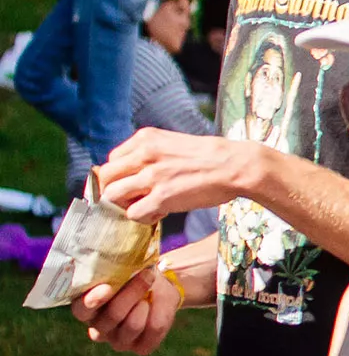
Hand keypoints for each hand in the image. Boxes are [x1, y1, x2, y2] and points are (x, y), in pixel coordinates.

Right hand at [77, 259, 184, 355]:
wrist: (158, 288)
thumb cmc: (133, 276)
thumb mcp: (125, 269)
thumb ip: (119, 272)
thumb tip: (124, 269)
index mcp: (85, 309)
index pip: (82, 310)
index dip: (93, 300)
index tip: (107, 286)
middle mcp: (98, 328)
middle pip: (113, 315)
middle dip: (132, 292)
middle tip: (146, 276)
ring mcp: (117, 341)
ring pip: (133, 326)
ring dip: (146, 304)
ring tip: (150, 293)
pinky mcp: (140, 348)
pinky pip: (153, 332)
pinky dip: (161, 314)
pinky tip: (156, 306)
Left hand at [97, 130, 264, 223]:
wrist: (236, 166)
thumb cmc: (212, 157)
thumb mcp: (174, 143)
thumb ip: (151, 154)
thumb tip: (134, 173)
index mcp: (146, 138)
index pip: (112, 159)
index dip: (119, 176)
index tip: (132, 184)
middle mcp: (144, 154)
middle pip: (105, 177)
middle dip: (113, 191)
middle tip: (131, 199)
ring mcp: (151, 177)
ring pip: (112, 196)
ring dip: (126, 205)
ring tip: (147, 206)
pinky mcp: (162, 197)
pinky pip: (133, 213)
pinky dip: (142, 217)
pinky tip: (159, 214)